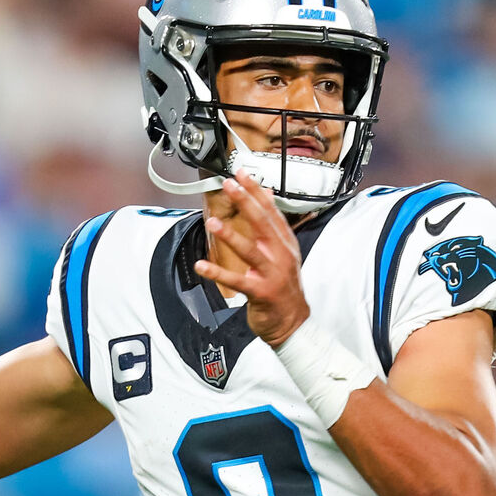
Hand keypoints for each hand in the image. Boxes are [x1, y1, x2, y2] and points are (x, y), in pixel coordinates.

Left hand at [194, 170, 309, 346]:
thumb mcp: (283, 251)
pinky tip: (202, 267)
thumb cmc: (284, 285)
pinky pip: (238, 281)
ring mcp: (272, 274)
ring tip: (212, 222)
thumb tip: (267, 194)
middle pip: (262, 224)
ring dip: (231, 236)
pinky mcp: (261, 293)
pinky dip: (218, 274)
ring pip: (250, 250)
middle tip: (229, 185)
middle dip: (246, 202)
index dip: (256, 191)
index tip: (242, 173)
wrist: (293, 322)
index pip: (270, 211)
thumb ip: (274, 223)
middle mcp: (280, 255)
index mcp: (284, 243)